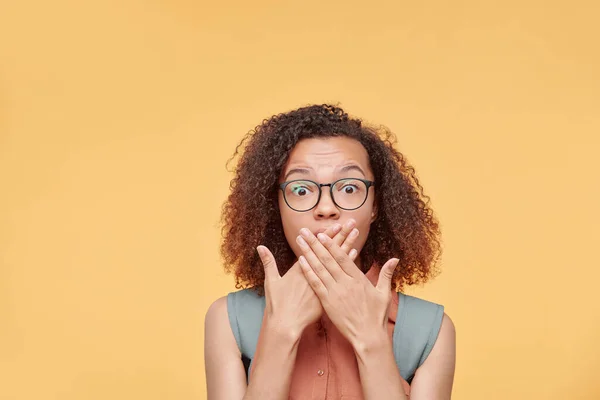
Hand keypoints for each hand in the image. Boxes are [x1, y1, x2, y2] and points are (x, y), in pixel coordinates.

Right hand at [256, 220, 360, 337]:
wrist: (286, 324)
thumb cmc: (277, 304)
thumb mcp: (271, 281)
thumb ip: (268, 262)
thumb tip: (260, 247)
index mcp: (301, 268)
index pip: (316, 248)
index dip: (327, 235)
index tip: (336, 224)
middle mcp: (314, 273)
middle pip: (330, 251)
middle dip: (341, 235)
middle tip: (351, 222)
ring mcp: (322, 283)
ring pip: (338, 261)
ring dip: (348, 246)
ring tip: (356, 234)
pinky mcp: (328, 293)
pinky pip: (341, 275)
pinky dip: (347, 266)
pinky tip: (354, 255)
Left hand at [295, 228, 398, 349]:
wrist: (368, 337)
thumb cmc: (377, 315)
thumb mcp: (384, 293)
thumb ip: (386, 274)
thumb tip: (394, 259)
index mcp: (358, 279)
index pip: (342, 257)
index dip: (331, 244)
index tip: (322, 234)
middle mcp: (345, 283)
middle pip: (327, 259)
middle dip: (315, 243)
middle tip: (305, 231)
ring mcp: (335, 292)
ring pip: (319, 269)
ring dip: (308, 253)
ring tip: (299, 241)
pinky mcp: (327, 302)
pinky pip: (316, 284)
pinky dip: (308, 272)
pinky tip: (300, 262)